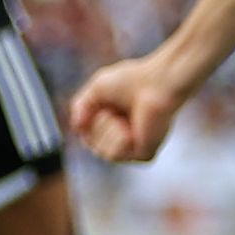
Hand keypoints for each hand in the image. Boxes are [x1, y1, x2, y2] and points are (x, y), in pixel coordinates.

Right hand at [65, 51, 191, 163]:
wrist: (157, 82)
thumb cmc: (132, 80)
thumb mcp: (97, 89)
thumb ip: (82, 106)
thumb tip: (77, 127)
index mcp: (116, 124)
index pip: (88, 136)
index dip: (87, 121)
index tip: (101, 106)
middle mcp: (126, 139)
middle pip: (93, 145)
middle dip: (98, 125)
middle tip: (113, 111)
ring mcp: (136, 148)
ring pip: (103, 153)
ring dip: (107, 131)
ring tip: (121, 118)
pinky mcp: (145, 154)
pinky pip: (116, 155)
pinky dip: (118, 138)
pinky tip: (130, 128)